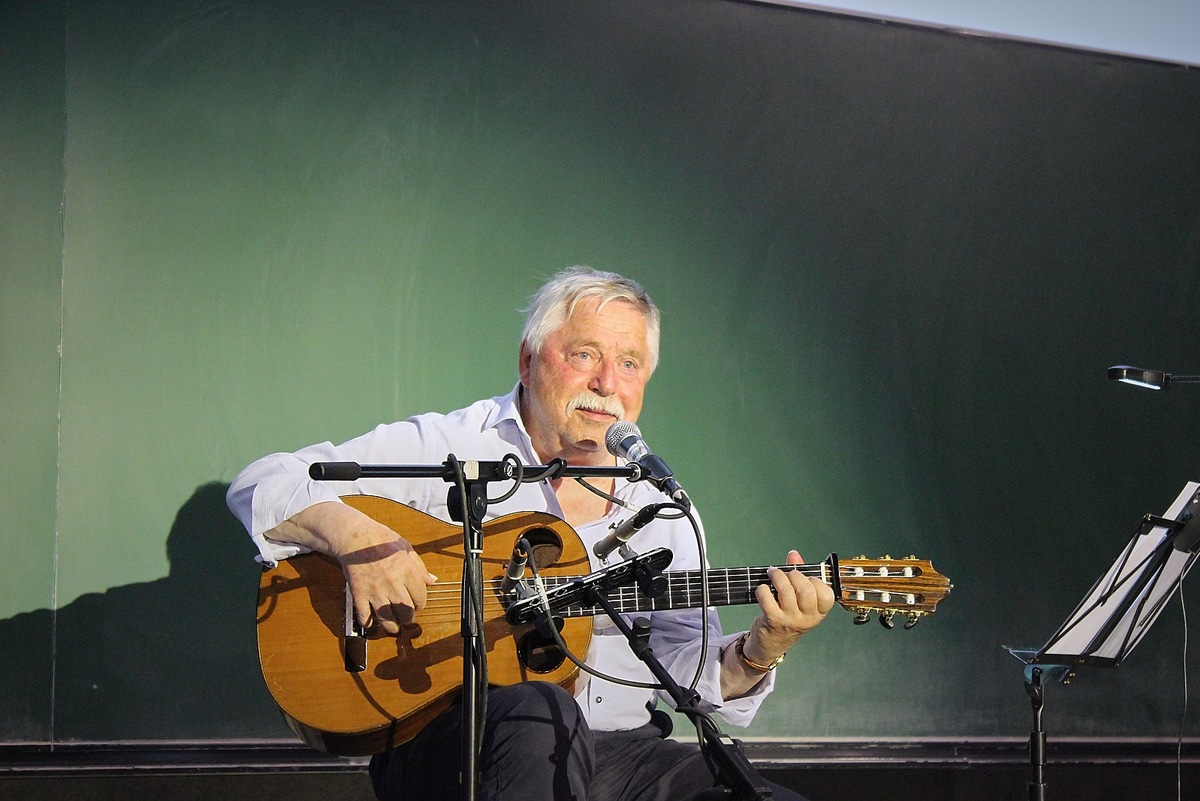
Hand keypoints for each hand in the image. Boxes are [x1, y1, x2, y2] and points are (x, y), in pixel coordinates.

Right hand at [267, 501, 436, 634]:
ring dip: (392, 626)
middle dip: (409, 618)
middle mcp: (392, 583)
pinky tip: (372, 623)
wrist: (354, 537)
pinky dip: (368, 623)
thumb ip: (420, 567)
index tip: (417, 604)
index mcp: (407, 571)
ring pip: (387, 618)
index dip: (421, 604)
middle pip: (406, 612)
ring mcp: (375, 590)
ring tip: (394, 626)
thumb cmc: (381, 539)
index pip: (420, 598)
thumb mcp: (406, 548)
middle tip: (407, 617)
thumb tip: (432, 581)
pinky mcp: (359, 594)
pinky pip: (364, 616)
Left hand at [743, 550, 834, 664]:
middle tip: (785, 574)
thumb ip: (799, 575)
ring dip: (777, 577)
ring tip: (772, 573)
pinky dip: (762, 589)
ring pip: (786, 591)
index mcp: (818, 613)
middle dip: (794, 575)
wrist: (772, 644)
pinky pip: (767, 598)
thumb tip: (794, 554)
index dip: (815, 581)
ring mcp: (790, 620)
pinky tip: (763, 589)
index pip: (826, 594)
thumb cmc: (788, 617)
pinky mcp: (772, 620)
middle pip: (806, 590)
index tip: (806, 578)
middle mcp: (807, 618)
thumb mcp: (800, 601)